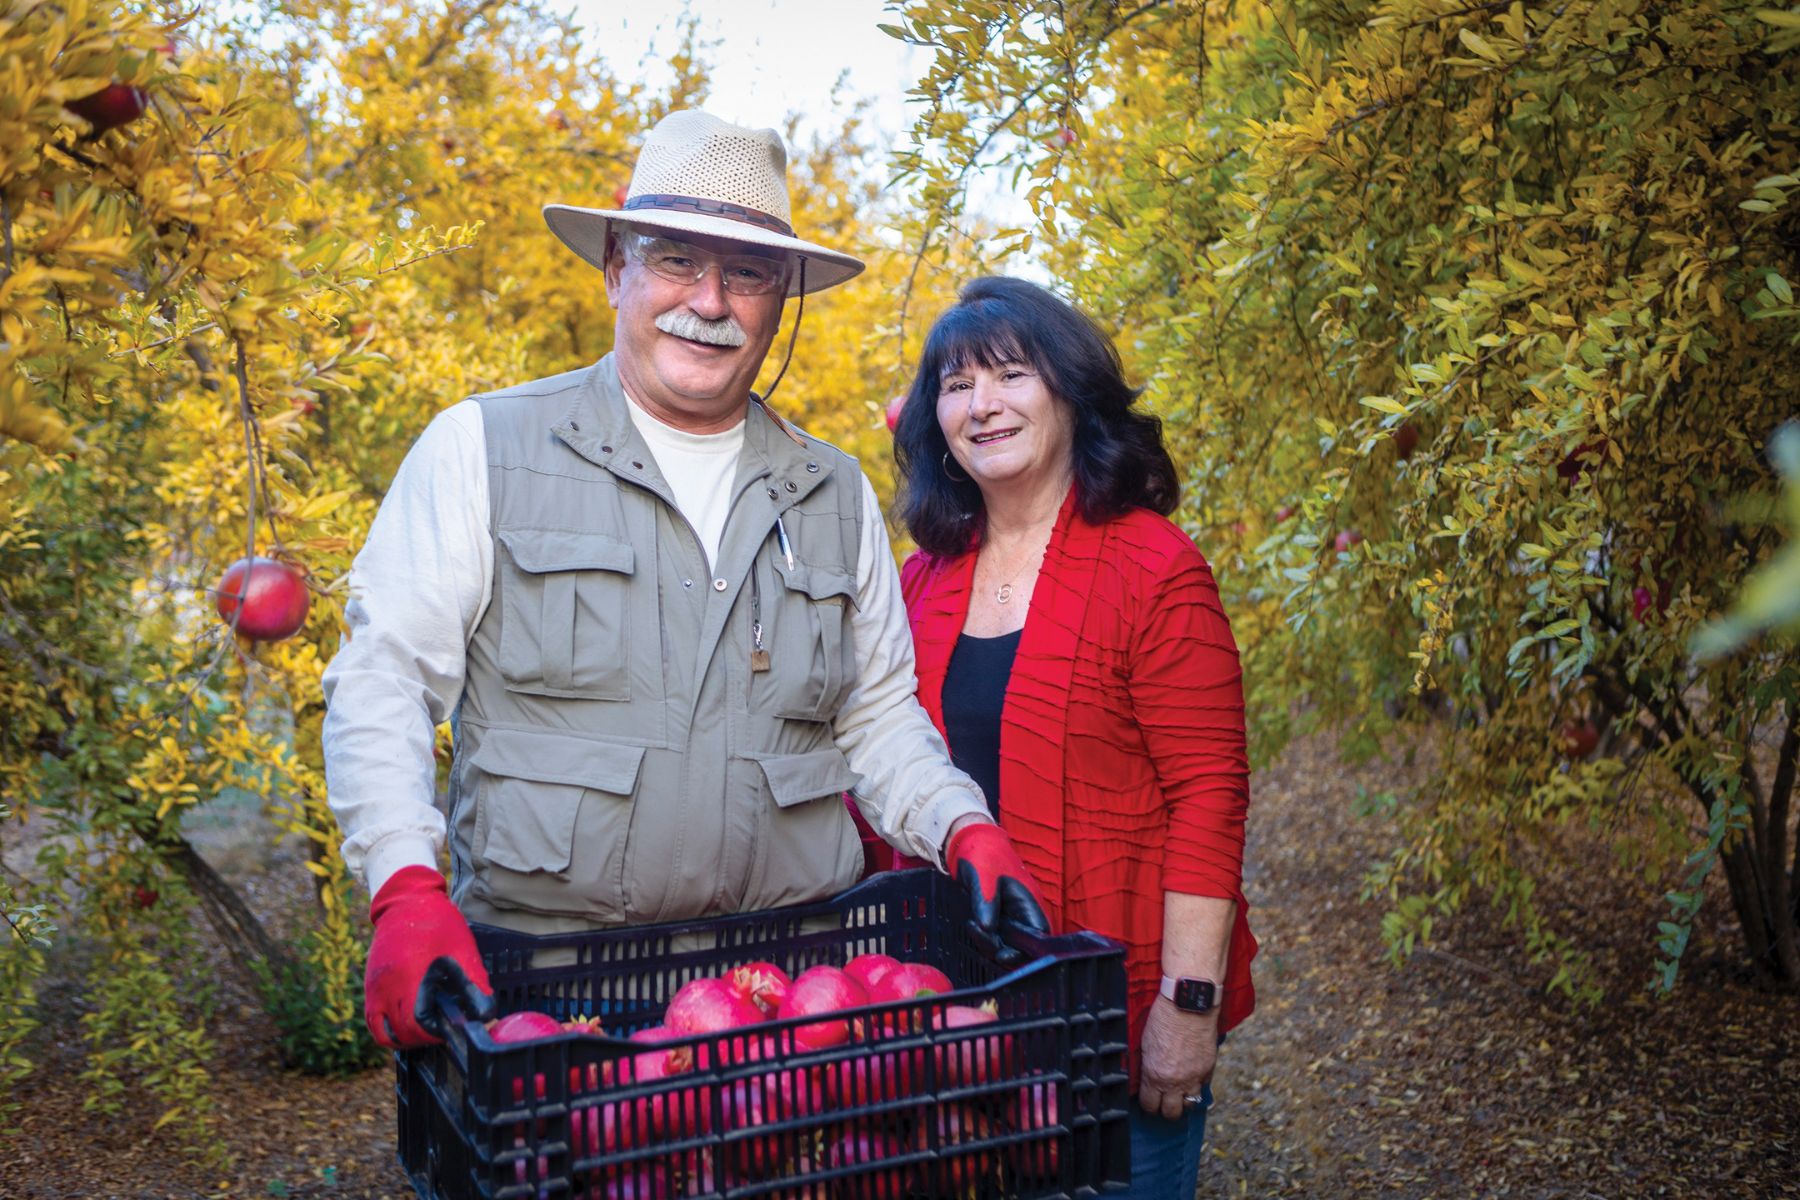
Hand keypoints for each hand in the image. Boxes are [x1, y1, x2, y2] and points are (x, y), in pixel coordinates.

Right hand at [365, 866, 493, 1049]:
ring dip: (405, 1038)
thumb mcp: (463, 951)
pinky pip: (373, 1022)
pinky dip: (390, 1029)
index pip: (418, 1024)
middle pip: (402, 1034)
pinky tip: (409, 1021)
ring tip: (426, 1028)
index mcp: (410, 978)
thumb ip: (475, 984)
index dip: (437, 1032)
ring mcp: (375, 989)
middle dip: (425, 1038)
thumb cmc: (439, 923)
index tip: (453, 1027)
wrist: (407, 900)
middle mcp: (387, 988)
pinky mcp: (370, 987)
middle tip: (443, 1029)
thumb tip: (486, 1016)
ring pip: (385, 1034)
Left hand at [944, 821, 1050, 958]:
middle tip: (983, 939)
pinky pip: (995, 936)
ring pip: (1006, 943)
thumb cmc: (983, 854)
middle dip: (1003, 949)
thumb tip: (988, 929)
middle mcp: (1022, 911)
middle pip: (1022, 945)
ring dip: (989, 943)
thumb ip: (987, 903)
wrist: (970, 843)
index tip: (1004, 955)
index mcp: (1028, 900)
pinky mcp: (998, 916)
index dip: (1027, 950)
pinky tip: (972, 925)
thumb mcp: (984, 878)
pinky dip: (984, 936)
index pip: (1039, 932)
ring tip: (972, 926)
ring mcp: (1010, 915)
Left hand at [1137, 995, 1218, 1119]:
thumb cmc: (1163, 1018)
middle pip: (1172, 1113)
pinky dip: (1198, 1084)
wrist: (1188, 1004)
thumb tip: (1146, 1078)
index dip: (1148, 1105)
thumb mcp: (1146, 1044)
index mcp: (1154, 1075)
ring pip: (1191, 1105)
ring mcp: (1194, 1077)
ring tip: (1180, 1092)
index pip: (1149, 1105)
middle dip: (1166, 1109)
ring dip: (1184, 1100)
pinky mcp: (1209, 1069)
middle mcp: (1175, 1081)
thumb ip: (1147, 1065)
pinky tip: (1193, 1076)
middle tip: (1164, 1102)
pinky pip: (1204, 1086)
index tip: (1149, 1101)